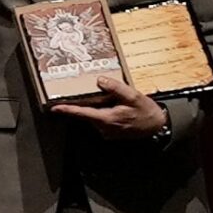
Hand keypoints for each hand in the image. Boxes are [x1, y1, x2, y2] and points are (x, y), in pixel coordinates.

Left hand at [50, 76, 167, 137]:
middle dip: (82, 104)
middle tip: (80, 93)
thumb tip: (100, 80)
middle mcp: (104, 128)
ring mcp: (107, 132)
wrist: (157, 126)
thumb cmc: (146, 112)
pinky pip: (100, 120)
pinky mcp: (111, 132)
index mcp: (107, 119)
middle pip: (86, 114)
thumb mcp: (133, 96)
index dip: (67, 110)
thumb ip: (116, 88)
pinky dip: (101, 112)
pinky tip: (112, 105)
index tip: (54, 108)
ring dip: (94, 107)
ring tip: (105, 98)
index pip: (82, 114)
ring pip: (93, 117)